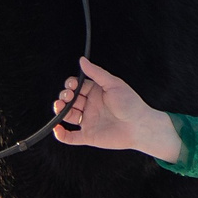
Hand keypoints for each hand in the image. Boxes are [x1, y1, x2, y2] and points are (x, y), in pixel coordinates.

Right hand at [53, 57, 184, 160]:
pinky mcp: (89, 136)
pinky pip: (71, 137)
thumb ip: (96, 73)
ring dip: (60, 111)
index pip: (77, 87)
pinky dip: (61, 134)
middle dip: (64, 97)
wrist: (140, 126)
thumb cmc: (130, 103)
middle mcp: (90, 106)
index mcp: (96, 92)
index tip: (71, 86)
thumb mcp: (113, 84)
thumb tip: (82, 60)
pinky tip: (56, 128)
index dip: (71, 85)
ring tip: (59, 107)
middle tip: (67, 96)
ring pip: (68, 116)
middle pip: (70, 100)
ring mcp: (89, 121)